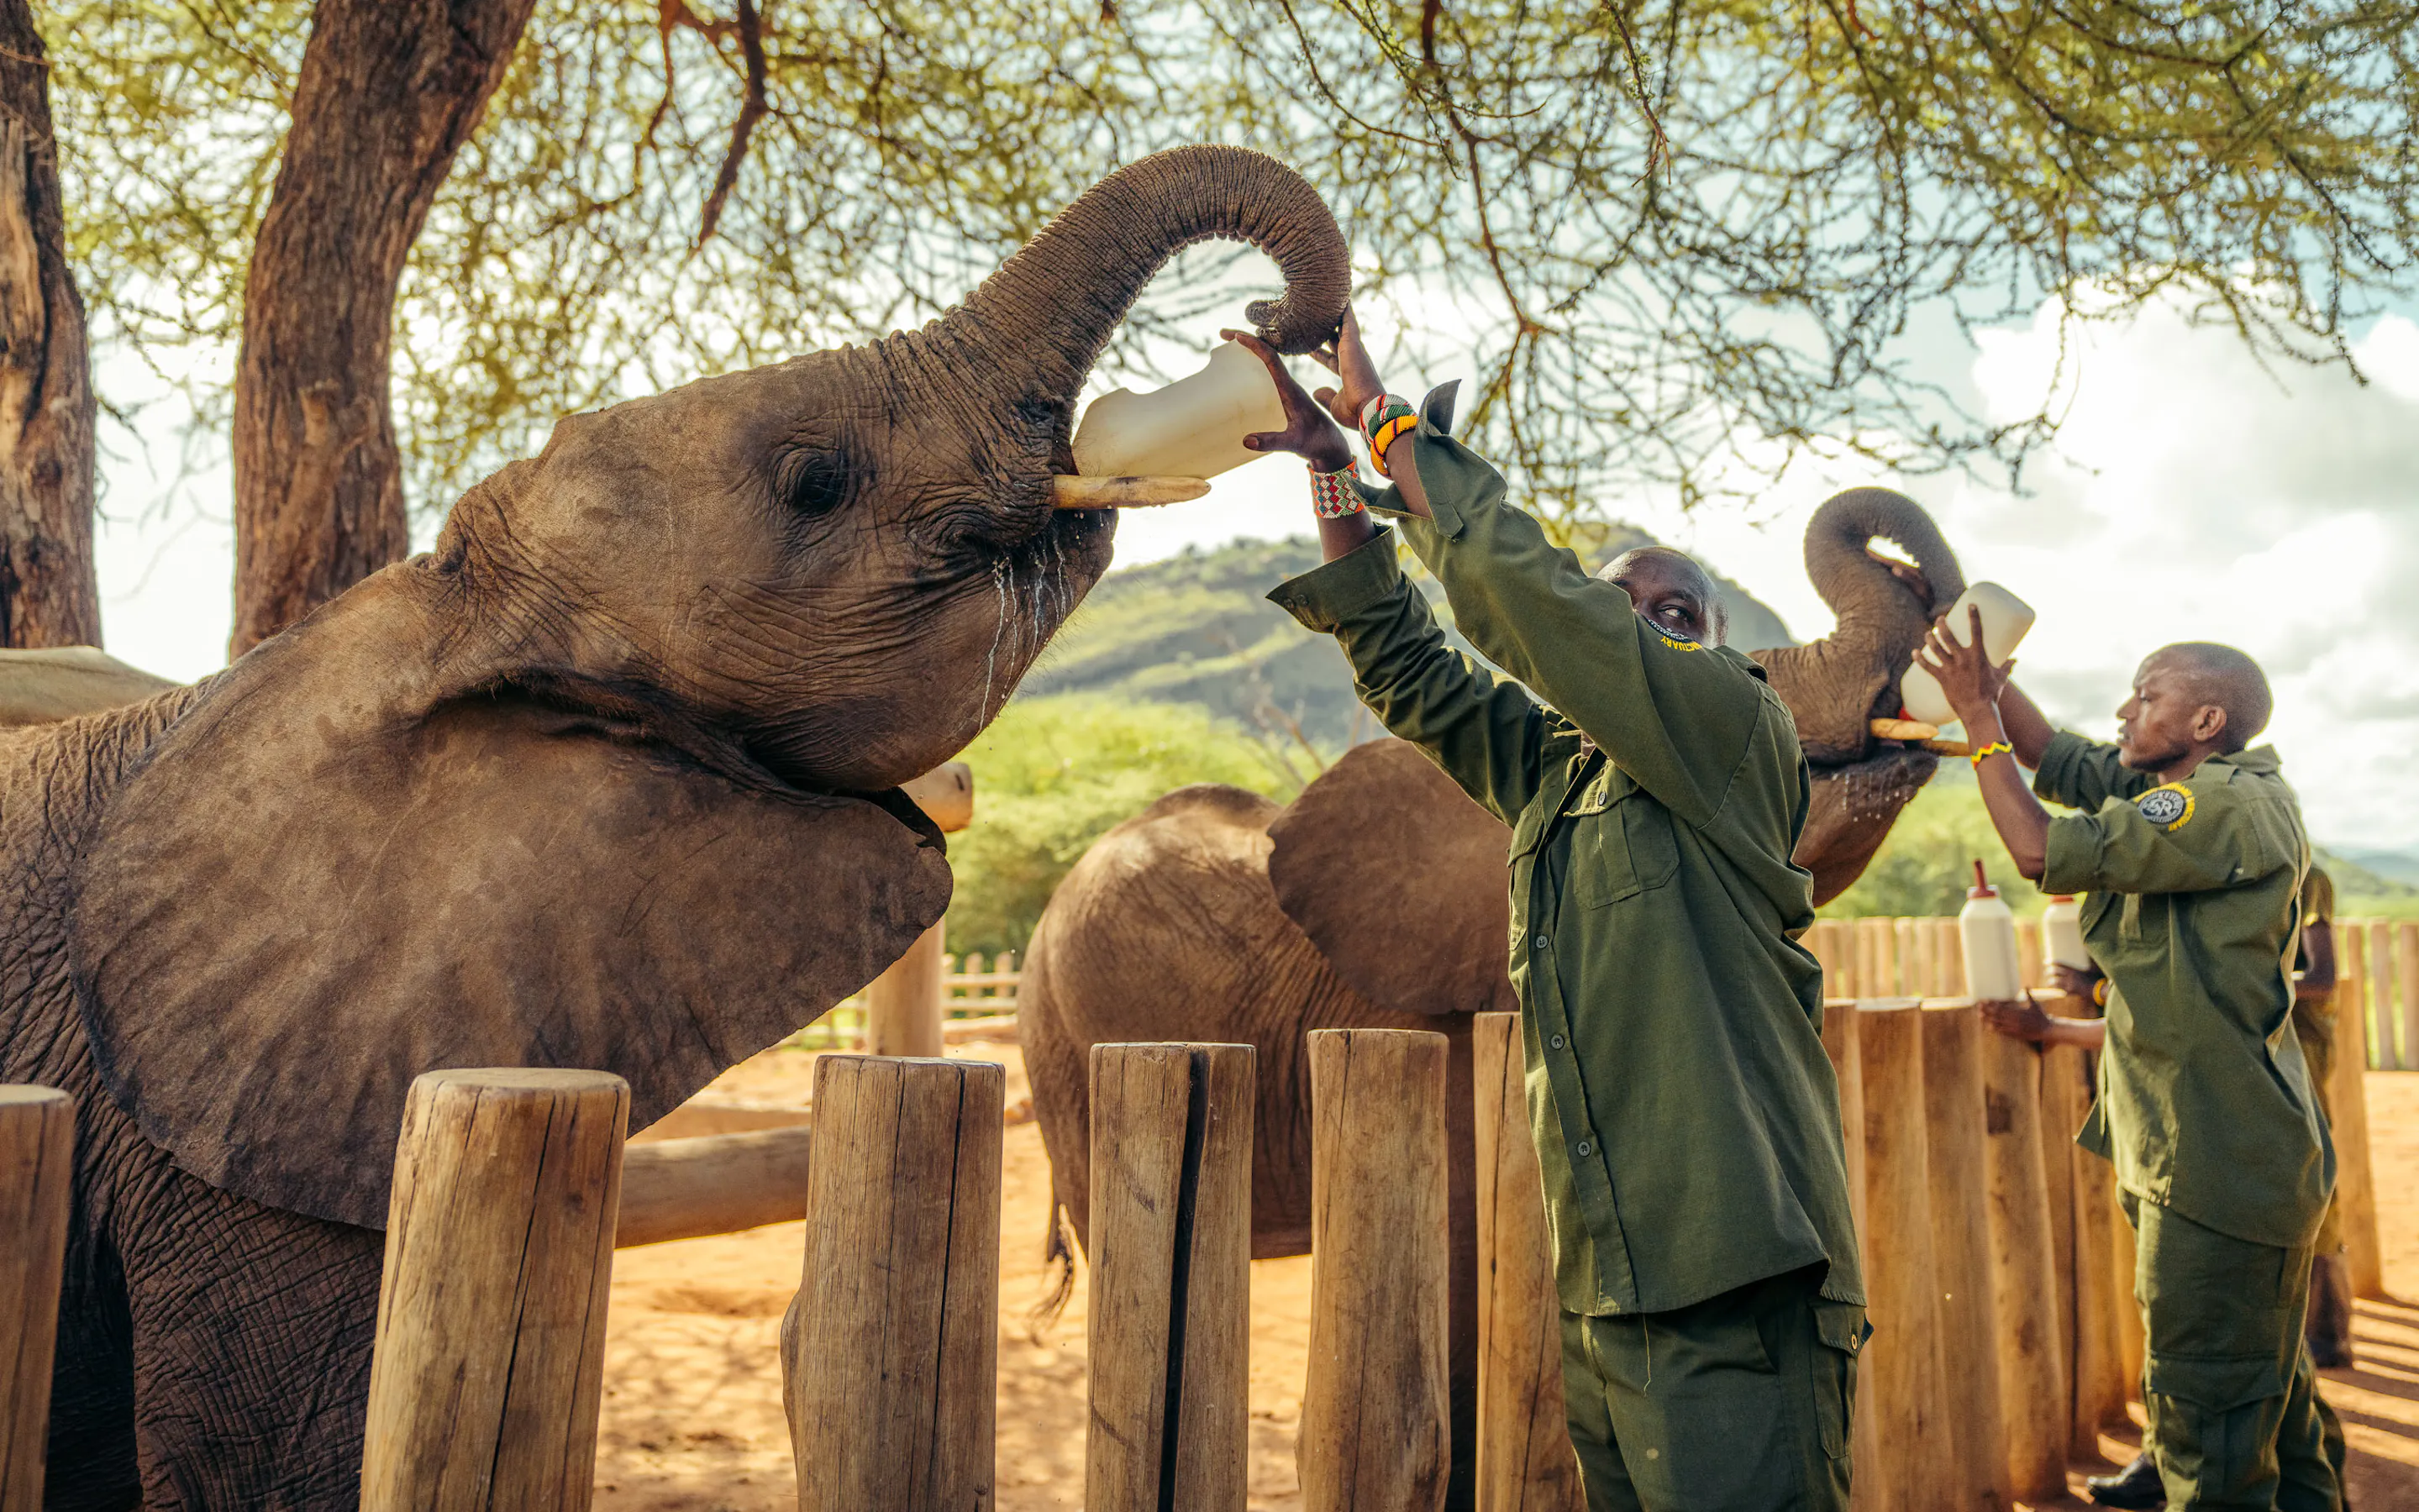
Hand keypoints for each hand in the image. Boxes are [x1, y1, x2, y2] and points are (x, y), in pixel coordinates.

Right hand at [1223, 329, 1351, 471]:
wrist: (1333, 447)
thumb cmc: (1317, 444)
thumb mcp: (1294, 443)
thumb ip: (1271, 442)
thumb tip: (1246, 441)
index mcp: (1291, 389)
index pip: (1271, 360)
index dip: (1255, 345)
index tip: (1237, 336)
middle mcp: (1290, 385)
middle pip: (1267, 354)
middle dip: (1246, 341)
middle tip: (1225, 333)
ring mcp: (1289, 390)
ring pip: (1270, 361)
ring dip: (1252, 349)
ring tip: (1232, 342)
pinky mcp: (1288, 397)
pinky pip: (1272, 373)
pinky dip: (1258, 363)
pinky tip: (1248, 365)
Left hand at [1304, 305, 1386, 428]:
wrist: (1369, 411)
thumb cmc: (1355, 413)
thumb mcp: (1334, 405)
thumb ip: (1325, 396)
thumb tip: (1315, 391)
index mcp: (1348, 373)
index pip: (1330, 358)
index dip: (1319, 352)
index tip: (1308, 345)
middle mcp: (1353, 358)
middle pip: (1336, 338)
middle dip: (1326, 328)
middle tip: (1316, 314)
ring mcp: (1354, 350)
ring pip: (1342, 325)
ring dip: (1335, 311)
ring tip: (1326, 295)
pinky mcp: (1353, 344)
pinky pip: (1347, 320)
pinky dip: (1344, 307)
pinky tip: (1339, 294)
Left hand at [1914, 604, 2014, 728]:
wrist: (1978, 711)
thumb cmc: (1991, 694)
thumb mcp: (2001, 678)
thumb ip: (2007, 667)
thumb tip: (2016, 660)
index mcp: (1978, 655)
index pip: (1976, 630)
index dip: (1973, 616)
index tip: (1970, 605)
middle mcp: (1963, 659)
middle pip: (1949, 636)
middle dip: (1942, 625)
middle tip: (1939, 619)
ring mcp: (1951, 669)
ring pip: (1936, 649)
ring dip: (1930, 639)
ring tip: (1928, 634)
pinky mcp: (1942, 679)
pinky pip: (1928, 667)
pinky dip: (1920, 659)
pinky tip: (1914, 652)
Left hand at [1979, 995, 2053, 1043]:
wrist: (2047, 1029)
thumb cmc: (2041, 1015)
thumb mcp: (2035, 1004)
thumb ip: (2029, 994)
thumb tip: (2027, 985)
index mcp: (2018, 1010)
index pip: (2002, 1006)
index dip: (1992, 1003)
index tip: (1984, 1000)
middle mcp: (2015, 1018)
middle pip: (1997, 1014)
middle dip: (1987, 1010)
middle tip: (1978, 1007)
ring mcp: (2015, 1026)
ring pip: (1999, 1022)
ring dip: (1988, 1019)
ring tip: (1980, 1016)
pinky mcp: (2017, 1033)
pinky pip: (2004, 1031)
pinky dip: (1996, 1029)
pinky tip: (1989, 1027)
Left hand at [2049, 962, 2101, 999]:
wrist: (2097, 990)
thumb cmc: (2094, 978)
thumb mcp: (2088, 970)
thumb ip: (2082, 966)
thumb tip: (2083, 956)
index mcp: (2073, 970)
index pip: (2059, 964)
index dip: (2051, 962)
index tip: (2046, 962)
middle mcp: (2069, 977)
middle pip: (2054, 972)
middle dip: (2048, 972)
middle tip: (2047, 972)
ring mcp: (2069, 985)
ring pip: (2054, 982)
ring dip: (2050, 982)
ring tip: (2049, 982)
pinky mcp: (2070, 992)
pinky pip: (2060, 990)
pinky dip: (2057, 989)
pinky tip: (2057, 989)